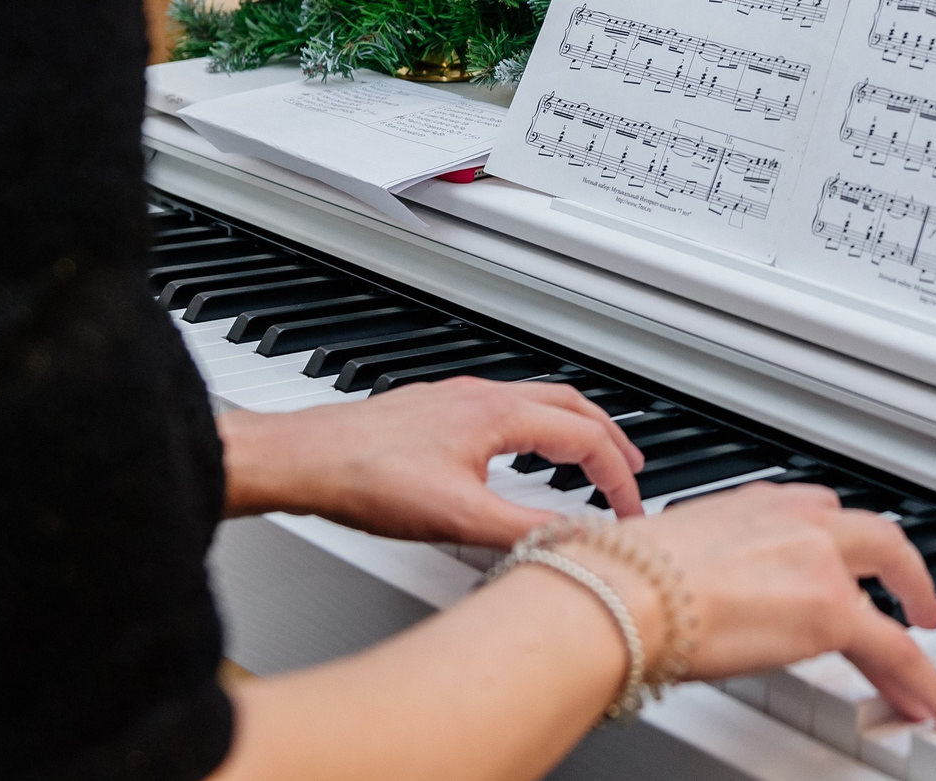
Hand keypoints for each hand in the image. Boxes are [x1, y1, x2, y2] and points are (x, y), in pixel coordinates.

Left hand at [220, 378, 645, 545]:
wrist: (302, 459)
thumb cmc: (365, 479)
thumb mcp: (456, 518)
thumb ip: (524, 530)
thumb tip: (577, 540)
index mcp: (499, 413)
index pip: (585, 437)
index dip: (619, 477)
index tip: (632, 510)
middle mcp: (483, 396)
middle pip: (570, 405)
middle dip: (609, 438)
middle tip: (631, 471)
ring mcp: (456, 399)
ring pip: (536, 402)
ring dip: (572, 429)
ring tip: (586, 459)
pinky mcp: (434, 411)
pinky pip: (506, 409)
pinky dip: (535, 429)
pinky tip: (517, 456)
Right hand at [592, 481, 935, 729]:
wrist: (626, 593)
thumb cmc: (625, 578)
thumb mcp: (675, 550)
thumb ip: (706, 562)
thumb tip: (691, 591)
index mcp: (760, 502)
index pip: (824, 518)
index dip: (846, 548)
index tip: (851, 566)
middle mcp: (799, 519)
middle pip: (878, 538)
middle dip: (904, 573)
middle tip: (917, 602)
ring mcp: (821, 562)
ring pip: (895, 589)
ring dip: (916, 635)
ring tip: (929, 678)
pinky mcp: (832, 611)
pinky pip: (898, 651)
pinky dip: (926, 682)